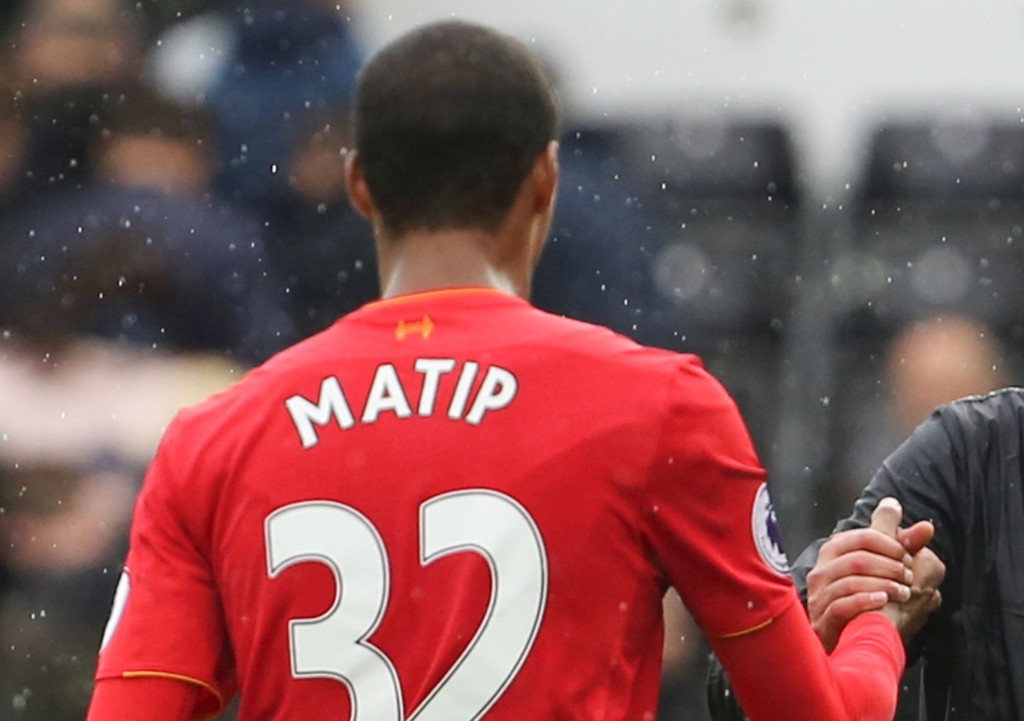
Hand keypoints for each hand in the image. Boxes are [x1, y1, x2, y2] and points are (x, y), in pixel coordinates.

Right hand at [807, 498, 932, 651]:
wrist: (852, 640)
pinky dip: (865, 601)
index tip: (908, 557)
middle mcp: (823, 571)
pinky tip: (883, 602)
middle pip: (857, 559)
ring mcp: (820, 595)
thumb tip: (927, 526)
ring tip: (903, 592)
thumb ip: (904, 545)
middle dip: (889, 567)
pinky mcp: (822, 619)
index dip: (891, 545)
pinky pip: (841, 605)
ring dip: (883, 585)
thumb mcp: (886, 568)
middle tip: (909, 577)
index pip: (863, 537)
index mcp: (834, 552)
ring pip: (850, 581)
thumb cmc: (870, 600)